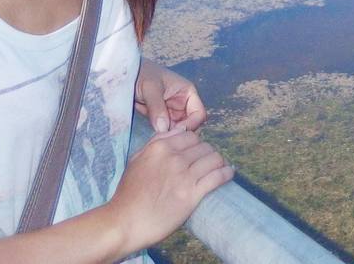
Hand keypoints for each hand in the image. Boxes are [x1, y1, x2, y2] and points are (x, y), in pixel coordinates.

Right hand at [101, 126, 233, 252]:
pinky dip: (226, 173)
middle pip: (204, 146)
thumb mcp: (136, 160)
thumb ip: (156, 143)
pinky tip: (229, 173)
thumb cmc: (128, 194)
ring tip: (220, 167)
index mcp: (159, 147)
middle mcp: (174, 158)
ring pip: (214, 159)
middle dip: (208, 153)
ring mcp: (184, 176)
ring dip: (219, 162)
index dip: (196, 144)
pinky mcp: (192, 195)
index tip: (197, 152)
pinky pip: (217, 177)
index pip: (190, 136)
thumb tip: (179, 131)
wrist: (124, 222)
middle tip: (208, 162)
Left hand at [135, 59, 206, 132]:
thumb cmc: (140, 73)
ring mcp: (171, 112)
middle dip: (179, 133)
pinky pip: (165, 131)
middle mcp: (183, 104)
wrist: (123, 75)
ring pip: (177, 130)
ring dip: (169, 136)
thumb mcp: (149, 87)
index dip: (191, 125)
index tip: (175, 132)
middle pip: (190, 125)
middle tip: (165, 138)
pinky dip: (161, 136)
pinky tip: (153, 137)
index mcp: (187, 92)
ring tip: (157, 139)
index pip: (199, 114)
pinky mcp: (160, 119)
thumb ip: (157, 107)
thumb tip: (163, 128)